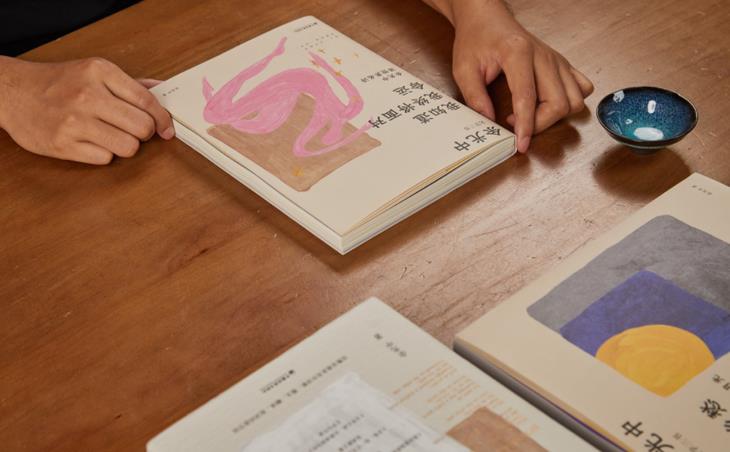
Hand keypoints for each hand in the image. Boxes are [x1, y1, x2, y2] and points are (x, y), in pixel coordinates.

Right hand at [0, 56, 174, 163]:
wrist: (12, 92)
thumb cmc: (59, 83)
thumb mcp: (95, 72)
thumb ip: (131, 84)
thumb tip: (164, 91)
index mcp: (99, 72)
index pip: (147, 101)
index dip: (162, 119)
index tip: (166, 128)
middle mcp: (87, 95)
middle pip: (142, 127)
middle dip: (144, 133)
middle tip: (133, 131)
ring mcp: (74, 122)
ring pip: (128, 147)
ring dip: (125, 145)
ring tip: (111, 136)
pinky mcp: (62, 145)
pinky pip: (105, 158)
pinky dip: (104, 153)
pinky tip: (91, 142)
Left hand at [427, 0, 593, 152]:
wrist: (488, 18)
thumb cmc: (476, 40)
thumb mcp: (463, 69)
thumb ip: (475, 96)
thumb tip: (489, 123)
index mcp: (518, 53)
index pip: (528, 98)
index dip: (526, 126)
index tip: (521, 144)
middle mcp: (543, 56)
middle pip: (559, 102)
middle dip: (541, 124)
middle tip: (518, 127)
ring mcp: (556, 60)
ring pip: (575, 99)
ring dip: (556, 116)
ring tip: (531, 115)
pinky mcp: (562, 64)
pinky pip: (581, 88)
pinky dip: (570, 102)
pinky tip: (547, 104)